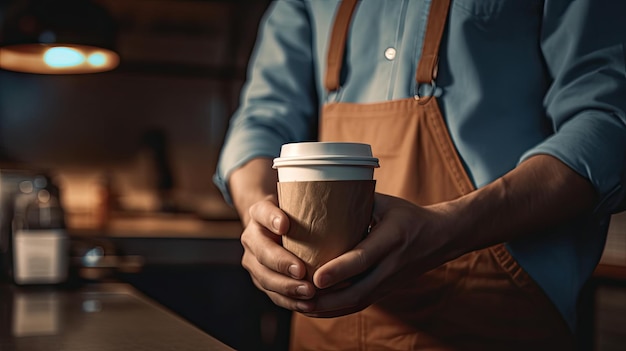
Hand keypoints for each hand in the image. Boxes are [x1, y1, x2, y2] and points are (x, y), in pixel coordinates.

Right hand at [240, 196, 316, 311]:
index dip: (272, 218)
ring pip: (265, 278)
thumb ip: (313, 202)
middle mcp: (252, 237)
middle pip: (262, 252)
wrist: (277, 227)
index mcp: (259, 213)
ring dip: (287, 288)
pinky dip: (291, 302)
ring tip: (309, 292)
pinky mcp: (262, 280)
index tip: (285, 224)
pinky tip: (308, 305)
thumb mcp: (299, 202)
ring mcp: (254, 261)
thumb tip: (346, 205)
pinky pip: (274, 295)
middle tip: (301, 271)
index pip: (262, 212)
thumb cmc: (295, 212)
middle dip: (281, 263)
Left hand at [302, 193, 452, 317]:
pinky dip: (337, 310)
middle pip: (358, 289)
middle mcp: (391, 265)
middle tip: (299, 298)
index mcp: (392, 238)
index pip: (363, 258)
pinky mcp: (386, 290)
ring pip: (357, 302)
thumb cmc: (408, 215)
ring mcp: (390, 281)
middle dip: (327, 298)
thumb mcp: (385, 203)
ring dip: (328, 308)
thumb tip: (317, 198)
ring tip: (300, 306)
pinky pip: (360, 305)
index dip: (339, 270)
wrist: (441, 238)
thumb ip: (355, 202)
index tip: (316, 278)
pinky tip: (316, 310)